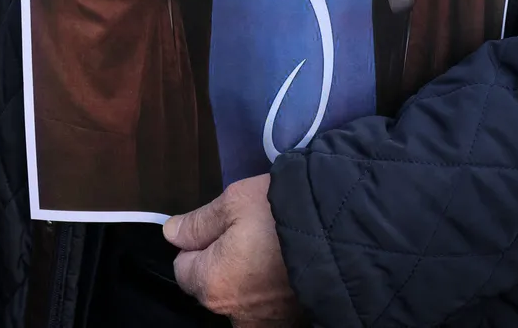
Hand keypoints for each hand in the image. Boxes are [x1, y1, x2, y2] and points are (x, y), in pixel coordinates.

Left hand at [165, 175, 304, 327]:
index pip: (183, 267)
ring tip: (276, 247)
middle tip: (254, 231)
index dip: (201, 242)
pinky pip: (270, 304)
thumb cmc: (283, 212)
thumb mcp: (234, 202)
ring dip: (250, 277)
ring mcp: (267, 322)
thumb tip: (172, 234)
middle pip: (214, 285)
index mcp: (212, 285)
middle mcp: (235, 314)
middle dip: (225, 261)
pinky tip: (289, 266)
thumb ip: (199, 222)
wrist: (345, 230)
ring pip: (243, 296)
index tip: (226, 225)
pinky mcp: (293, 322)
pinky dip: (274, 288)